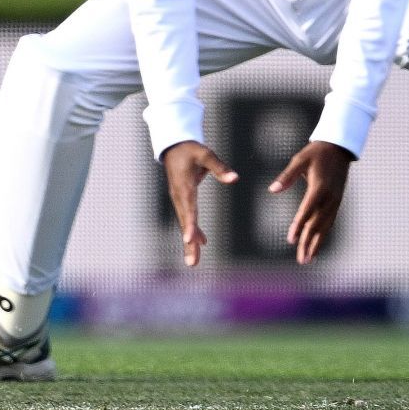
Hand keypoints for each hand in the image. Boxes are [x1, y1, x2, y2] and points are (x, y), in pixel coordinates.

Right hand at [160, 141, 237, 267]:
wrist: (173, 145)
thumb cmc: (190, 149)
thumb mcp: (205, 154)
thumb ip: (219, 167)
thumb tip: (235, 178)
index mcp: (184, 187)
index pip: (188, 209)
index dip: (190, 226)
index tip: (190, 240)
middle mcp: (179, 197)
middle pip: (185, 223)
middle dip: (189, 244)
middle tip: (192, 263)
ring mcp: (179, 200)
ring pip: (185, 224)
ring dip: (190, 243)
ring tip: (193, 262)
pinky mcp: (182, 200)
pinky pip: (188, 218)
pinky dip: (193, 231)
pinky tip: (202, 243)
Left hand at [268, 140, 353, 263]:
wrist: (339, 148)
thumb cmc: (316, 153)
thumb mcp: (299, 160)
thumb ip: (286, 176)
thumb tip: (272, 190)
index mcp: (319, 188)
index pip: (307, 211)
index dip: (299, 226)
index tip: (291, 240)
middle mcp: (330, 198)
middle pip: (317, 224)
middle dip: (308, 242)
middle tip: (301, 260)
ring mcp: (335, 201)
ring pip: (325, 226)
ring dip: (317, 243)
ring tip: (308, 259)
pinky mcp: (337, 202)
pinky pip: (330, 222)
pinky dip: (323, 235)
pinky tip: (317, 245)